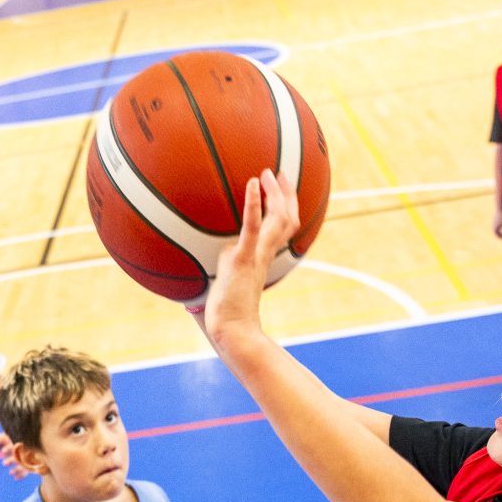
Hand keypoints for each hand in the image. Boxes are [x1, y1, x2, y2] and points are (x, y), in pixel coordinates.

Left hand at [0, 430, 25, 478]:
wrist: (20, 443)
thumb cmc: (6, 441)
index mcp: (13, 441)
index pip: (11, 444)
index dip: (7, 448)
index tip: (3, 451)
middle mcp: (19, 449)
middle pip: (18, 455)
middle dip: (12, 459)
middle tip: (4, 463)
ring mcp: (24, 457)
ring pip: (23, 463)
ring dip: (18, 468)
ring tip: (10, 472)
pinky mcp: (26, 464)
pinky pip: (26, 470)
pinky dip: (21, 474)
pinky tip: (15, 478)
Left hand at [201, 169, 299, 340]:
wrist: (232, 330)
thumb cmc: (227, 315)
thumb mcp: (227, 282)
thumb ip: (226, 267)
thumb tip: (215, 259)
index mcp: (263, 259)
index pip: (282, 229)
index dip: (286, 207)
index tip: (283, 188)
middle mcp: (265, 255)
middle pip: (286, 219)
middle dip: (286, 194)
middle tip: (281, 172)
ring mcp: (256, 256)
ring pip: (276, 220)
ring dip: (274, 194)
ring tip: (268, 173)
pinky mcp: (243, 259)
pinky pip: (251, 228)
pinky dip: (253, 205)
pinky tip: (251, 184)